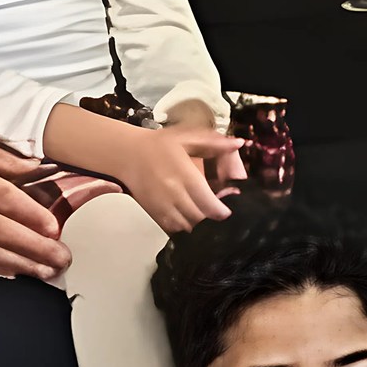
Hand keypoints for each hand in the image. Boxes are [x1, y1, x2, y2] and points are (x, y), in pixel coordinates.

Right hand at [116, 126, 245, 233]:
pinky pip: (172, 228)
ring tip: (205, 214)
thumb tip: (239, 143)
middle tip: (218, 211)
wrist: (127, 154)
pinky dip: (184, 227)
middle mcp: (172, 193)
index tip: (228, 210)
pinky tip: (189, 217)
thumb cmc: (159, 145)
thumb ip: (213, 143)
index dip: (221, 211)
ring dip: (199, 224)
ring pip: (187, 226)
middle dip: (212, 218)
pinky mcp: (153, 213)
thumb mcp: (187, 138)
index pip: (207, 203)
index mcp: (184, 174)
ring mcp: (161, 205)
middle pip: (199, 218)